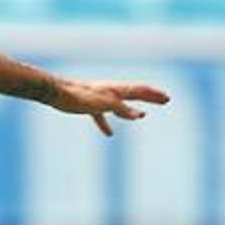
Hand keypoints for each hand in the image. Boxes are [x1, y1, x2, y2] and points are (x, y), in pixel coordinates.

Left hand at [45, 79, 170, 135]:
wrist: (58, 93)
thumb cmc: (80, 96)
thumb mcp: (104, 103)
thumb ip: (122, 109)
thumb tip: (140, 115)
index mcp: (116, 89)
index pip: (140, 90)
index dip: (154, 95)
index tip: (167, 99)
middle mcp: (110, 92)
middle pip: (134, 95)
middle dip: (150, 98)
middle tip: (165, 100)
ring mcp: (100, 98)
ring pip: (121, 105)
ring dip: (133, 110)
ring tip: (142, 116)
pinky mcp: (89, 106)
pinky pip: (102, 116)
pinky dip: (108, 124)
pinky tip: (109, 134)